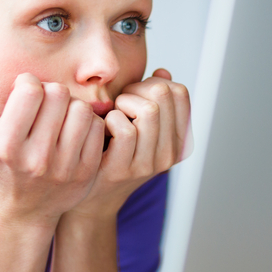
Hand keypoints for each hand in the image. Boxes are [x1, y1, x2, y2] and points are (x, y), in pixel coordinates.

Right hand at [0, 67, 104, 227]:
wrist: (23, 209)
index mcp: (7, 146)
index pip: (30, 90)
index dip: (28, 82)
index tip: (24, 92)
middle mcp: (36, 159)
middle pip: (59, 94)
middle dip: (50, 91)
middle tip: (43, 102)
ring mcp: (65, 167)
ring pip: (82, 109)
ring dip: (71, 105)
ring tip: (59, 115)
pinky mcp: (87, 172)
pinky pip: (97, 127)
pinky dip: (88, 122)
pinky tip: (73, 130)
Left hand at [70, 68, 190, 218]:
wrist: (91, 198)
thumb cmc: (112, 154)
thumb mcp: (139, 127)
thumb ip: (152, 101)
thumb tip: (163, 73)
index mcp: (178, 140)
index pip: (180, 92)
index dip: (155, 83)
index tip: (137, 96)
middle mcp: (169, 153)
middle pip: (163, 95)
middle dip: (137, 89)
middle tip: (122, 103)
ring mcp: (148, 164)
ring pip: (149, 110)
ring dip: (124, 103)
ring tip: (114, 114)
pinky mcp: (123, 169)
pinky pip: (124, 128)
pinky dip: (110, 119)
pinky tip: (104, 128)